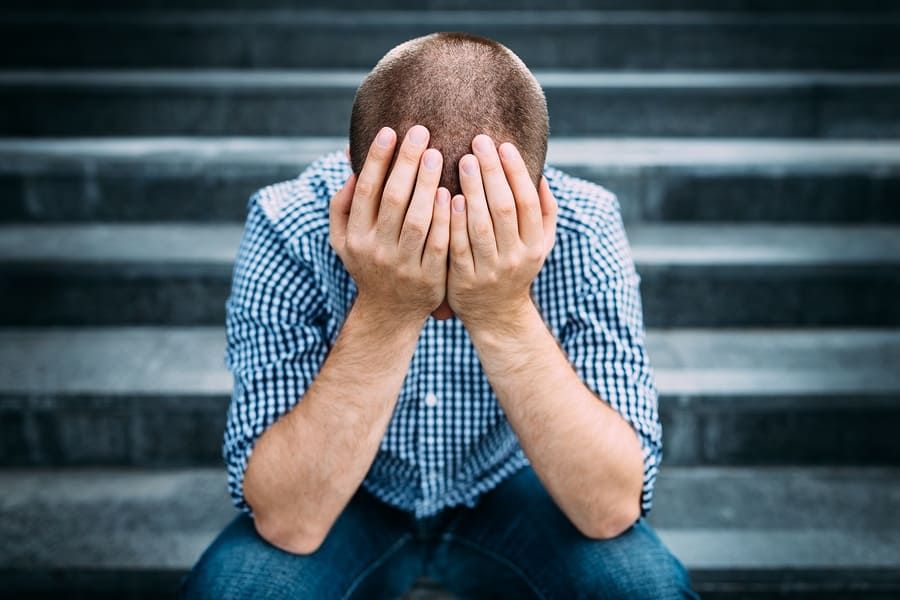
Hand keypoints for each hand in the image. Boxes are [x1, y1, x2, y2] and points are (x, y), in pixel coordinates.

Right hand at [329, 124, 450, 323]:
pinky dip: (445, 218)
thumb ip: (342, 202)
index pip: (365, 190)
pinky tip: (452, 192)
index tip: (390, 130)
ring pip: (417, 220)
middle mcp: (376, 250)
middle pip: (393, 200)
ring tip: (438, 154)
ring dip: (427, 185)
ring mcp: (403, 266)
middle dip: (406, 163)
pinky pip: (439, 243)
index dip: (377, 159)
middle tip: (421, 132)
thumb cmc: (368, 263)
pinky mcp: (428, 278)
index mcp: (355, 236)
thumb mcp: (344, 239)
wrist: (389, 313)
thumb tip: (349, 160)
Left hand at [447, 134, 557, 332]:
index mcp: (535, 244)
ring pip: (480, 225)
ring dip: (472, 190)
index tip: (502, 144)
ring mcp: (489, 270)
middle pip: (503, 208)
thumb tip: (541, 174)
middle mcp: (515, 257)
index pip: (527, 201)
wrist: (496, 314)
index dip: (516, 171)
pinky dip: (453, 221)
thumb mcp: (539, 245)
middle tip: (478, 142)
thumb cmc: (516, 267)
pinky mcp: (464, 280)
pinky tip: (447, 196)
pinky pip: (457, 246)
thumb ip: (545, 212)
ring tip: (462, 160)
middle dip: (492, 173)